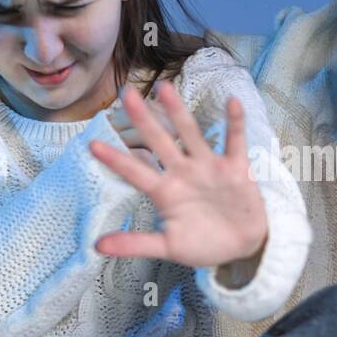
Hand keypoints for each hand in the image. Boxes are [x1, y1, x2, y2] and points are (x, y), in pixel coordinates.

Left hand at [89, 80, 267, 268]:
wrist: (243, 247)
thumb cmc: (203, 244)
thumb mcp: (168, 246)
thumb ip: (136, 244)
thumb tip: (97, 247)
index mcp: (165, 192)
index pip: (136, 173)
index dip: (117, 160)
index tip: (93, 145)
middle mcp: (183, 173)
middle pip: (160, 142)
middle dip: (144, 119)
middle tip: (126, 93)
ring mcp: (209, 167)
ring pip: (191, 135)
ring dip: (178, 113)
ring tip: (165, 89)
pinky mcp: (236, 168)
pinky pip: (235, 141)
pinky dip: (235, 123)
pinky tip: (231, 101)